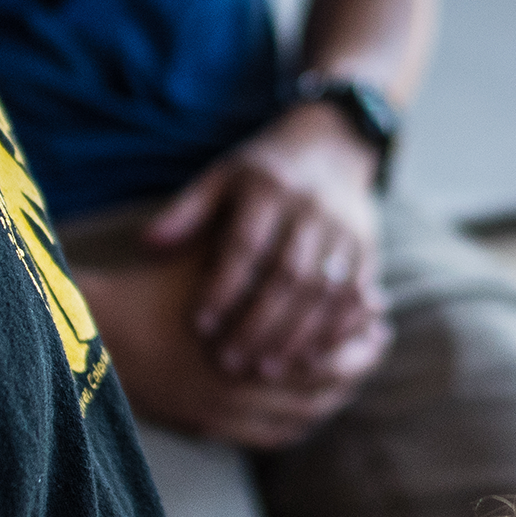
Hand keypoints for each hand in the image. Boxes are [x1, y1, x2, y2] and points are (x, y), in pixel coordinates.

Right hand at [77, 252, 384, 448]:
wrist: (100, 332)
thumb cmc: (165, 284)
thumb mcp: (221, 261)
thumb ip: (277, 264)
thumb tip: (346, 269)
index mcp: (250, 337)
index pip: (326, 342)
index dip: (357, 326)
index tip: (378, 309)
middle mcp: (241, 383)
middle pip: (323, 382)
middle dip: (358, 360)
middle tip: (378, 340)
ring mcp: (225, 412)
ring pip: (304, 413)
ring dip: (337, 392)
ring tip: (356, 368)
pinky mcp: (209, 429)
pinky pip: (275, 436)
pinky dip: (304, 420)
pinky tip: (318, 401)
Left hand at [142, 102, 388, 390]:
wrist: (332, 147)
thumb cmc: (262, 172)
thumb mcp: (221, 177)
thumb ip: (186, 211)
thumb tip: (148, 245)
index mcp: (269, 189)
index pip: (245, 245)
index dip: (223, 287)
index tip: (200, 325)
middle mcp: (311, 208)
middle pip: (287, 274)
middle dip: (259, 323)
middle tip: (230, 362)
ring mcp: (344, 228)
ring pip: (323, 290)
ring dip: (296, 335)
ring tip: (265, 369)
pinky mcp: (367, 246)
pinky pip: (355, 293)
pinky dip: (334, 329)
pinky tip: (309, 358)